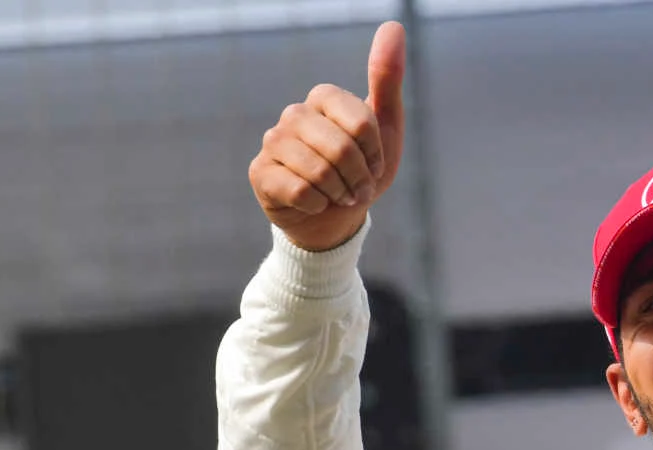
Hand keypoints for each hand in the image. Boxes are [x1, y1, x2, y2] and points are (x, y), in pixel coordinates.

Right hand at [248, 22, 406, 251]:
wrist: (334, 219)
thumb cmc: (361, 171)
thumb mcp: (385, 129)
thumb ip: (387, 79)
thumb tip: (393, 26)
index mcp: (324, 98)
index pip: (362, 123)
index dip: (374, 154)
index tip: (373, 166)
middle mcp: (294, 114)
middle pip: (341, 148)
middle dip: (359, 178)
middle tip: (358, 188)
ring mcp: (273, 141)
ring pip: (319, 171)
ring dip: (339, 193)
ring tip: (338, 195)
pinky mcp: (260, 173)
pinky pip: (299, 191)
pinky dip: (318, 204)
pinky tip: (315, 203)